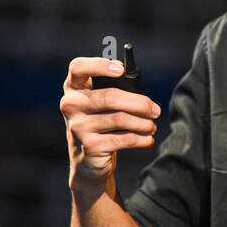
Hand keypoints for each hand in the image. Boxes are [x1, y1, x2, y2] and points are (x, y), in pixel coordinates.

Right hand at [60, 57, 161, 184]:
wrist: (88, 160)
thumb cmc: (101, 122)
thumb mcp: (100, 104)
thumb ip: (113, 91)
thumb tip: (141, 96)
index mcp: (73, 87)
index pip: (78, 68)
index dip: (99, 66)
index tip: (121, 70)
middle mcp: (70, 104)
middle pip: (109, 97)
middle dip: (139, 103)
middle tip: (155, 110)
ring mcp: (78, 126)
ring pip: (120, 118)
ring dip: (143, 123)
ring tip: (152, 126)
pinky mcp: (90, 146)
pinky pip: (123, 139)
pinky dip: (141, 138)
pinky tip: (147, 138)